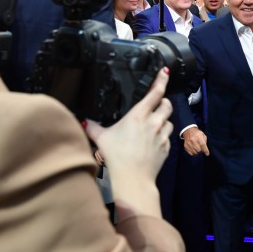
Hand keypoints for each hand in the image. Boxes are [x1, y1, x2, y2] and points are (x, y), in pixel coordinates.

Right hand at [85, 69, 172, 216]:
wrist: (133, 179)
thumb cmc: (116, 156)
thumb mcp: (101, 138)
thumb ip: (92, 127)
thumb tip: (84, 121)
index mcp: (139, 115)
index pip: (155, 93)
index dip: (161, 81)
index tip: (164, 72)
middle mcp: (154, 122)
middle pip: (167, 104)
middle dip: (163, 103)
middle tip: (156, 105)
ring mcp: (162, 135)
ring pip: (169, 121)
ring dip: (163, 121)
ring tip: (153, 126)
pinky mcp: (166, 148)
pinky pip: (167, 137)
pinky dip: (162, 137)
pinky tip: (152, 143)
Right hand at [183, 127, 209, 155]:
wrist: (188, 131)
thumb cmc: (197, 133)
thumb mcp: (203, 135)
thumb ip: (205, 141)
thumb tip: (205, 149)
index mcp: (198, 136)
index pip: (202, 145)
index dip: (205, 150)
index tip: (207, 154)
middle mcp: (192, 140)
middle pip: (198, 150)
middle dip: (201, 150)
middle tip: (201, 149)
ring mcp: (188, 143)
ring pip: (195, 152)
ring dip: (197, 152)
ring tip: (198, 148)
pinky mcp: (185, 146)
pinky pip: (191, 153)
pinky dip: (193, 153)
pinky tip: (194, 150)